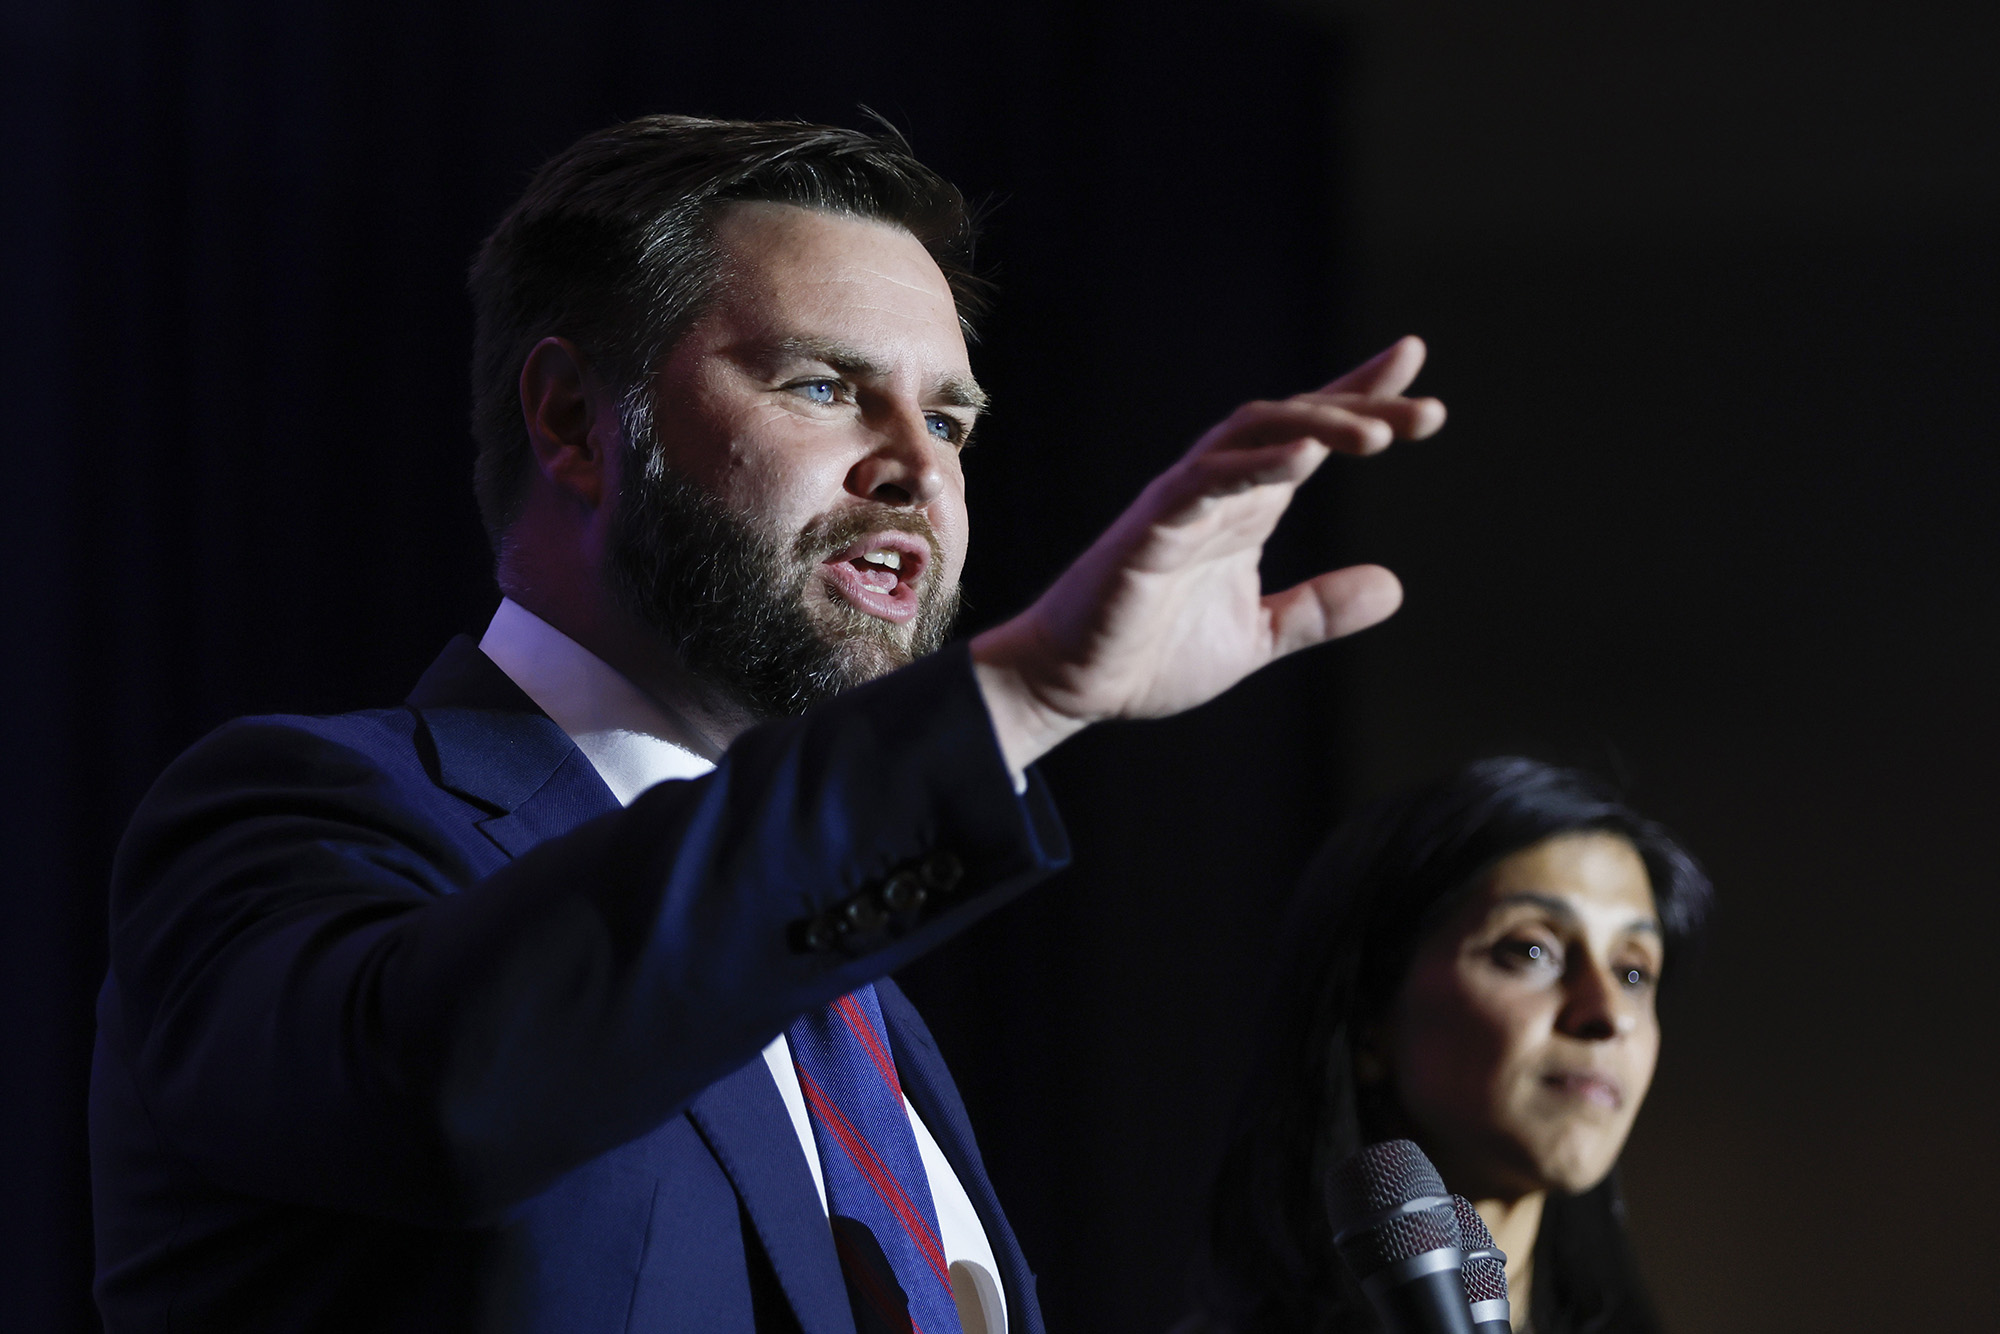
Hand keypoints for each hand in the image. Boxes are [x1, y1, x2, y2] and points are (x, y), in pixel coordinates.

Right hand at [971, 336, 1444, 774]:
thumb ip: (1317, 611)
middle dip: (1360, 409)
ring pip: (1252, 434)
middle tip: (1428, 417)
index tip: (1414, 364)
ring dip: (1317, 425)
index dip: (1360, 398)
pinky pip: (1204, 481)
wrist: (1071, 686)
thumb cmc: (1150, 655)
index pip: (1309, 436)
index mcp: (1246, 509)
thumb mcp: (1256, 638)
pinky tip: (1304, 458)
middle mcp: (1218, 491)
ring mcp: (1183, 503)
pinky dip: (1254, 465)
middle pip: (1294, 421)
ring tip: (1377, 434)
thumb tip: (1393, 586)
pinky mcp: (1150, 528)